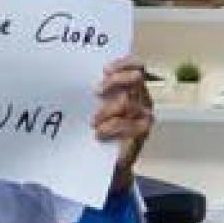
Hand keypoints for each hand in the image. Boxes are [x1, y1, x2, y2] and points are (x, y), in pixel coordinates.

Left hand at [94, 56, 153, 190]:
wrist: (102, 158)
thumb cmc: (98, 126)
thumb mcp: (95, 104)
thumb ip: (96, 90)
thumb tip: (79, 77)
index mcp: (132, 86)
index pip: (136, 65)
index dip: (123, 63)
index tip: (105, 69)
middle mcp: (142, 97)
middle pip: (135, 78)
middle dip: (115, 81)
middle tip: (96, 91)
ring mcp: (145, 114)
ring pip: (128, 103)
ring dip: (107, 110)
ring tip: (93, 121)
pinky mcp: (143, 131)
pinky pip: (129, 124)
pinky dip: (112, 127)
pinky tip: (100, 133)